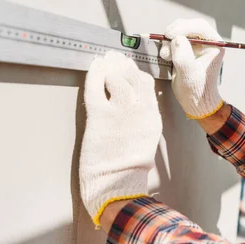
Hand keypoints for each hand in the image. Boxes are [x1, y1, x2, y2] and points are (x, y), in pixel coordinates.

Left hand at [80, 51, 161, 225]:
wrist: (117, 185)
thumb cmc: (128, 169)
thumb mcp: (145, 140)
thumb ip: (142, 119)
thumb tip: (136, 104)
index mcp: (151, 117)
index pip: (146, 84)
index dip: (135, 72)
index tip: (128, 67)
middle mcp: (138, 110)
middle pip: (132, 77)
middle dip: (122, 65)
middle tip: (114, 58)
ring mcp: (119, 112)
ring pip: (115, 78)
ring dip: (109, 67)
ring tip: (103, 61)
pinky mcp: (99, 116)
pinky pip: (95, 88)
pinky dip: (94, 74)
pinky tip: (94, 66)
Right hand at [159, 18, 223, 118]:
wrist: (194, 101)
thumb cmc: (197, 89)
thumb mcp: (189, 74)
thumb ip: (184, 56)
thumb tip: (177, 39)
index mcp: (215, 46)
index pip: (201, 27)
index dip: (184, 27)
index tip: (170, 34)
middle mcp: (207, 43)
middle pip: (190, 26)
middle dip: (175, 32)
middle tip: (165, 40)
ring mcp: (197, 45)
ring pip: (180, 31)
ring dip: (170, 39)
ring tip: (166, 55)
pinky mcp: (187, 49)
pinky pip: (175, 39)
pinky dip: (168, 44)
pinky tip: (166, 56)